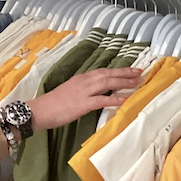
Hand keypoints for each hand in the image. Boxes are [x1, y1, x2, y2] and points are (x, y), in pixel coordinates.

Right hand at [27, 67, 141, 131]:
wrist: (40, 110)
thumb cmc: (55, 103)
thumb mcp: (72, 91)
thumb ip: (86, 89)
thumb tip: (101, 92)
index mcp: (82, 78)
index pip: (103, 71)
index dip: (118, 70)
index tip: (132, 70)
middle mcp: (84, 81)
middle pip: (108, 74)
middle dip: (125, 73)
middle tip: (139, 73)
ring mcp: (83, 92)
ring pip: (107, 84)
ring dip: (123, 83)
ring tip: (136, 83)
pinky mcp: (82, 104)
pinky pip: (101, 101)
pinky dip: (114, 100)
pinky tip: (124, 100)